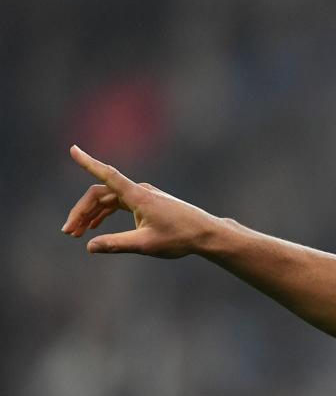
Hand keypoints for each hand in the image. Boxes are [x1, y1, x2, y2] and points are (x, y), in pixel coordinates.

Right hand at [61, 145, 222, 257]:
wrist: (206, 234)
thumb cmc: (180, 237)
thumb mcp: (146, 244)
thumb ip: (117, 244)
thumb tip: (90, 246)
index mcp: (138, 196)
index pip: (108, 175)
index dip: (88, 163)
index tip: (73, 149)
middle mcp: (139, 191)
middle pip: (100, 194)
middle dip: (82, 212)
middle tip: (69, 232)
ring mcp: (143, 196)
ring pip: (109, 200)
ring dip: (91, 215)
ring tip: (77, 233)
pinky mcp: (147, 203)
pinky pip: (119, 204)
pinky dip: (105, 214)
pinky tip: (94, 227)